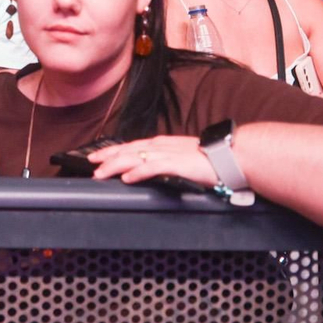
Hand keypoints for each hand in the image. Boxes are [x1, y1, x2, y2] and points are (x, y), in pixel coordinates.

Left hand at [87, 135, 218, 188]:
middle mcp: (162, 146)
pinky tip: (127, 178)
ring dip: (116, 165)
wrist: (231, 155)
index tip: (97, 157)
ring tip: (101, 173)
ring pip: (135, 157)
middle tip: (91, 165)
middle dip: (107, 157)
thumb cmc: (210, 159)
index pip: (131, 146)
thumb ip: (166, 161)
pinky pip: (153, 167)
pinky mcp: (178, 164)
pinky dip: (138, 171)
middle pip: (128, 150)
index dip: (112, 151)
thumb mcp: (182, 157)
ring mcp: (169, 154)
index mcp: (162, 144)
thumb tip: (150, 168)